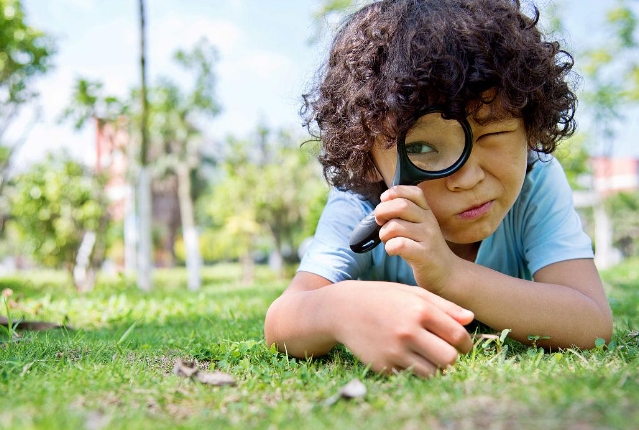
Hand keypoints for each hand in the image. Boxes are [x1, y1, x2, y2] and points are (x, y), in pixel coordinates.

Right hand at [332, 281, 473, 376]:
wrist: (343, 309)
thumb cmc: (382, 298)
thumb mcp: (412, 293)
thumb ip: (443, 306)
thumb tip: (470, 319)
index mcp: (419, 310)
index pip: (457, 336)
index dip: (465, 343)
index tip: (461, 344)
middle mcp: (408, 331)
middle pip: (449, 359)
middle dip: (452, 357)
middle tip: (445, 352)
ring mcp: (395, 351)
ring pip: (432, 373)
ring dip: (434, 367)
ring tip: (427, 355)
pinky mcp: (383, 366)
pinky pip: (410, 376)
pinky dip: (413, 369)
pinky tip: (405, 356)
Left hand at [375, 185, 456, 293]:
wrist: (446, 273)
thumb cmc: (424, 249)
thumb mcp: (418, 227)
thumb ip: (403, 215)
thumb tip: (381, 207)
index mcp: (427, 212)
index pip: (413, 192)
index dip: (395, 192)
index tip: (385, 201)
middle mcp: (429, 221)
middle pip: (401, 205)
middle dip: (382, 211)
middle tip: (380, 222)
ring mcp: (428, 237)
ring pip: (395, 226)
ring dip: (384, 234)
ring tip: (388, 240)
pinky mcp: (424, 254)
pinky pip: (399, 245)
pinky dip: (389, 248)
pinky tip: (393, 251)